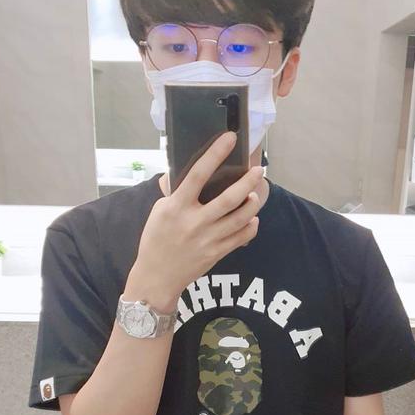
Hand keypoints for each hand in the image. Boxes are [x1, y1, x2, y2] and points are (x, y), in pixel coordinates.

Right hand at [125, 132, 263, 310]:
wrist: (156, 276)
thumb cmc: (156, 240)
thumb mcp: (158, 212)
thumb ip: (173, 193)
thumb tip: (185, 172)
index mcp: (176, 206)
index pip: (198, 174)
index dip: (215, 154)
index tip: (230, 138)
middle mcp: (195, 222)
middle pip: (229, 198)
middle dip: (247, 182)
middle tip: (258, 170)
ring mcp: (208, 239)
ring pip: (240, 218)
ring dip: (252, 204)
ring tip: (255, 194)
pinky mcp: (217, 253)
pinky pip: (241, 237)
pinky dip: (250, 226)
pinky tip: (252, 219)